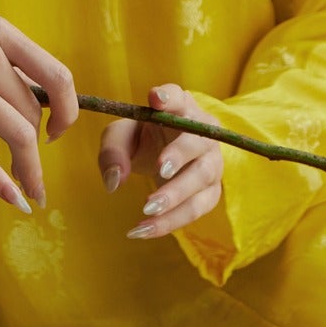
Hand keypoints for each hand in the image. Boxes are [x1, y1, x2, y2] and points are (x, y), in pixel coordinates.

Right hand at [0, 0, 78, 214]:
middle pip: (32, 110)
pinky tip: (12, 198)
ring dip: (29, 168)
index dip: (68, 109)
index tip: (58, 130)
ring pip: (15, 131)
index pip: (56, 74)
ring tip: (32, 190)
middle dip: (38, 144)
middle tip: (30, 164)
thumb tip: (37, 100)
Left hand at [98, 82, 224, 240]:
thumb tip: (115, 181)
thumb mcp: (121, 138)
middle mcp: (203, 132)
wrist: (163, 157)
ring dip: (175, 195)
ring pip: (201, 178)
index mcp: (180, 108)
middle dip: (179, 155)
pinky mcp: (211, 191)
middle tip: (159, 170)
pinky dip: (171, 221)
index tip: (155, 98)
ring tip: (146, 210)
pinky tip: (144, 229)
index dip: (169, 96)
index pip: (178, 97)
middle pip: (197, 141)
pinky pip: (197, 208)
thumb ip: (113, 151)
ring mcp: (212, 161)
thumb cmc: (143, 139)